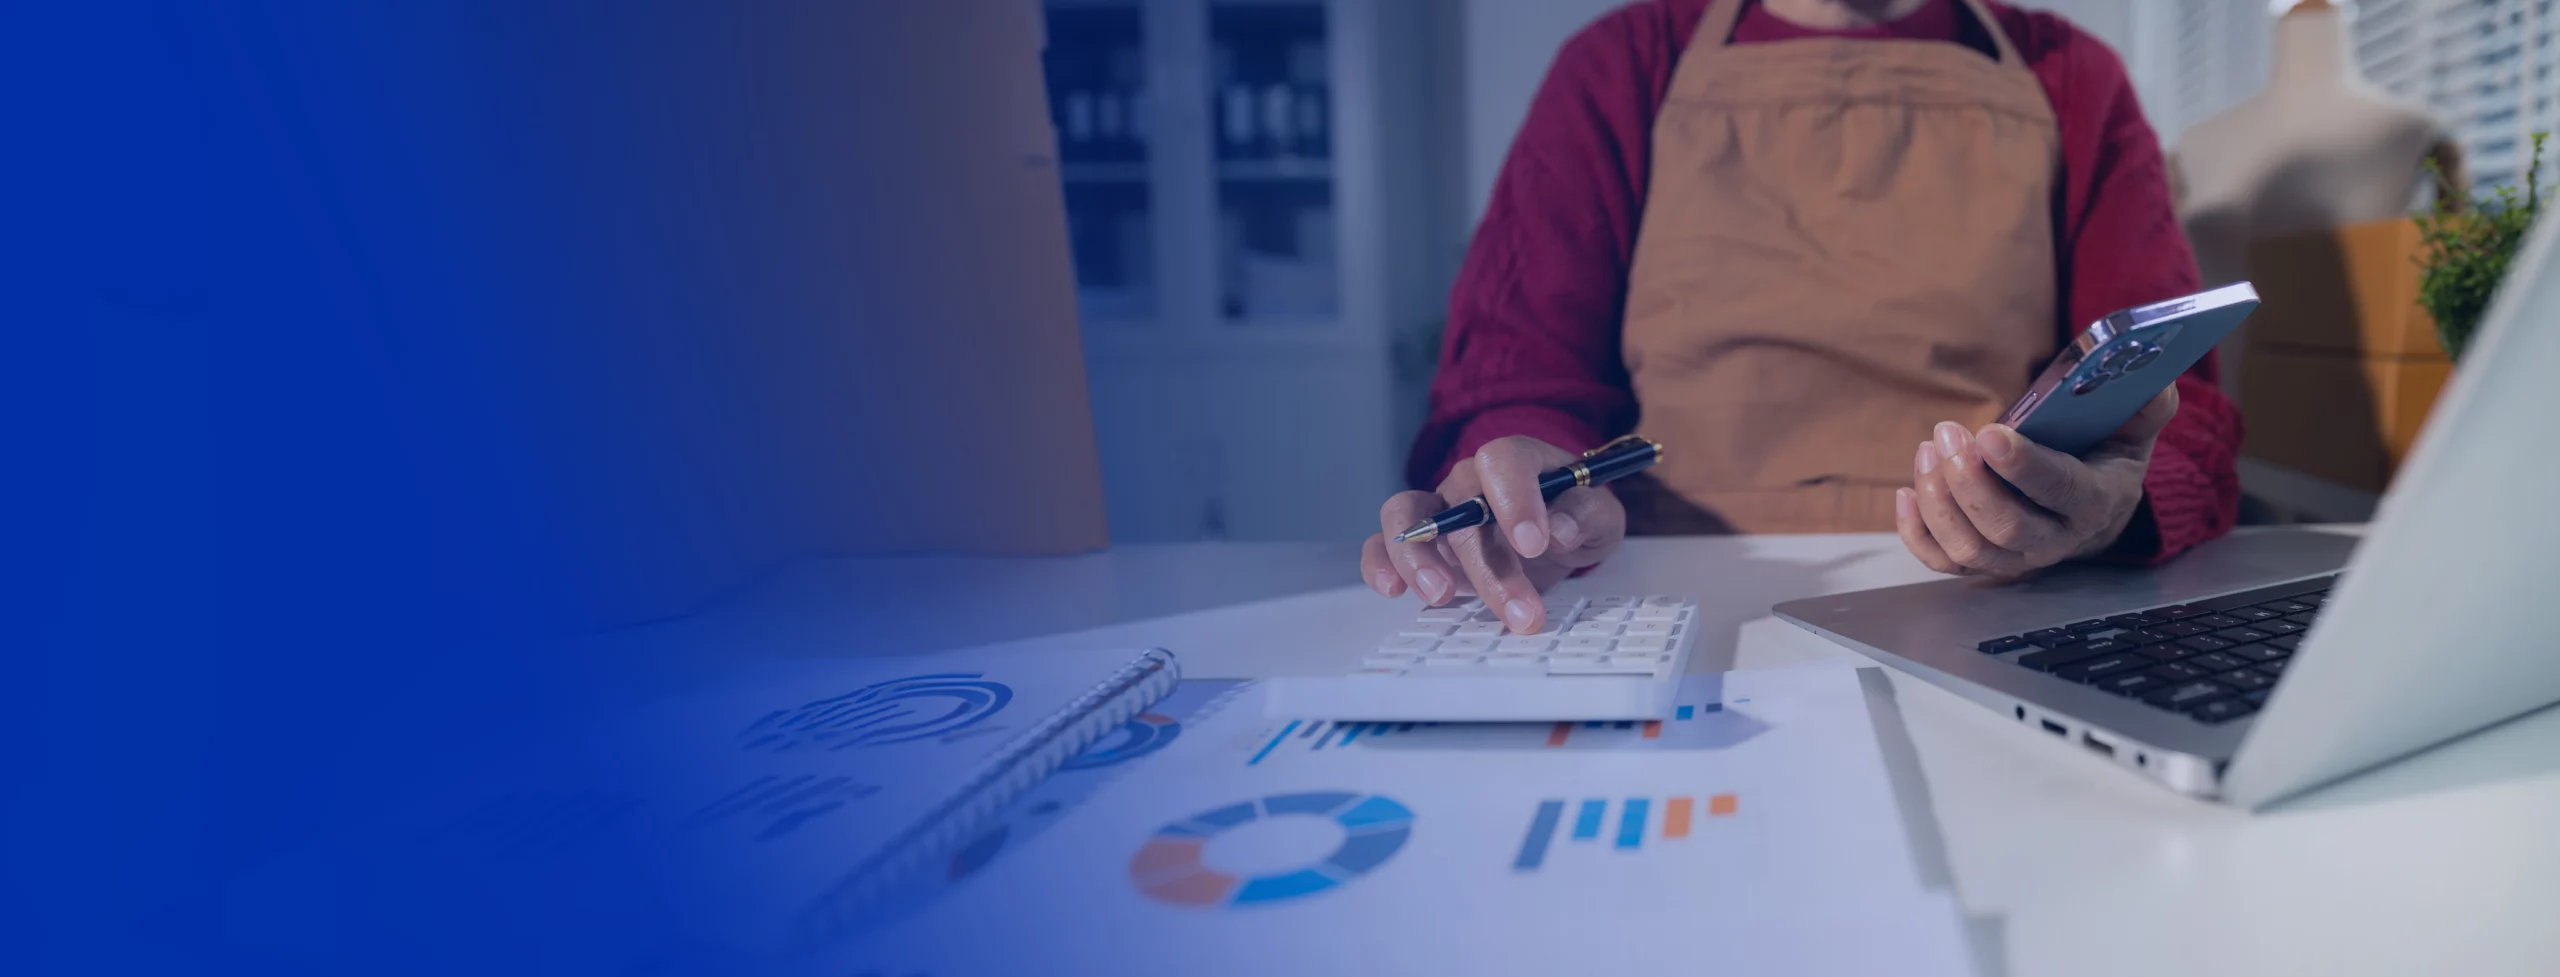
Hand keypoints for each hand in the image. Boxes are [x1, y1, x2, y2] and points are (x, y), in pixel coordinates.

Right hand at [1360, 436, 1626, 633]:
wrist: (1550, 534)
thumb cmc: (1573, 518)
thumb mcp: (1599, 517)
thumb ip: (1586, 516)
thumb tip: (1559, 529)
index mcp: (1517, 461)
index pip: (1503, 461)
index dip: (1515, 499)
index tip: (1533, 543)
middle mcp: (1470, 480)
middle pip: (1463, 507)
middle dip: (1491, 566)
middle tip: (1521, 612)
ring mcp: (1439, 511)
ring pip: (1408, 515)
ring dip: (1420, 557)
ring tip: (1440, 596)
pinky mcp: (1419, 545)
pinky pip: (1384, 544)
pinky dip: (1380, 564)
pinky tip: (1392, 590)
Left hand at [1896, 386, 2178, 577]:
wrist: (2095, 509)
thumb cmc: (2105, 456)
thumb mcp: (2133, 428)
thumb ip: (2145, 404)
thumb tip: (2152, 379)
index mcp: (2095, 500)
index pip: (2059, 489)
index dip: (2022, 466)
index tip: (1989, 434)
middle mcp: (2057, 539)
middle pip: (2006, 527)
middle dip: (1969, 481)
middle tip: (1947, 434)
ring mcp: (2017, 557)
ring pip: (1970, 548)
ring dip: (1939, 500)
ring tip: (1930, 448)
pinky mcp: (1984, 563)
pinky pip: (1944, 561)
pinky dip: (1917, 533)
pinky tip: (1907, 491)